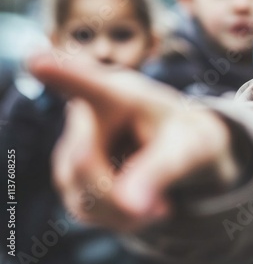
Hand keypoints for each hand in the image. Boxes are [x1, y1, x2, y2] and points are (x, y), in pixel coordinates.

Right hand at [29, 53, 239, 230]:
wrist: (181, 152)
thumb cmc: (188, 138)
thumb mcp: (190, 149)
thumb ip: (160, 171)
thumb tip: (130, 206)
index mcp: (123, 93)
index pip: (87, 82)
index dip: (60, 71)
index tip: (37, 61)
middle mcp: (89, 113)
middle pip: (83, 164)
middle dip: (122, 195)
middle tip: (162, 208)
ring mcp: (74, 145)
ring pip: (80, 195)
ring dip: (123, 212)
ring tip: (157, 204)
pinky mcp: (72, 174)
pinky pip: (83, 209)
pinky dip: (115, 217)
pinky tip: (139, 206)